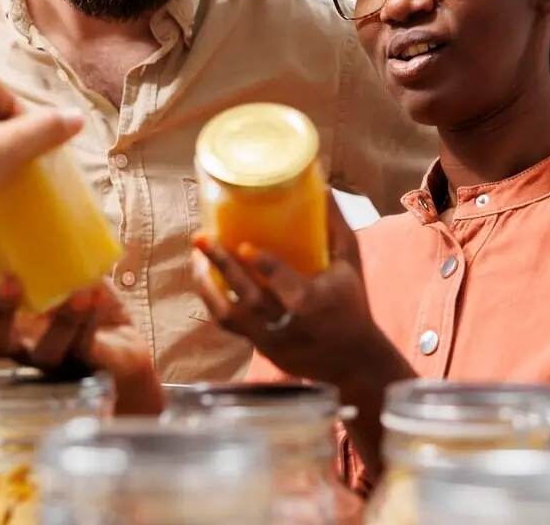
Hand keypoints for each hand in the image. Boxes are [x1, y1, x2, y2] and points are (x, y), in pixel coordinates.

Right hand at [0, 244, 162, 416]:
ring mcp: (49, 361)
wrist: (120, 344)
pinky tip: (98, 296)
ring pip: (44, 352)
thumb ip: (45, 243)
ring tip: (80, 292)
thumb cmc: (80, 299)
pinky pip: (84, 349)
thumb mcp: (63, 267)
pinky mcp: (84, 367)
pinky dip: (90, 323)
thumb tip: (32, 191)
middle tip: (11, 279)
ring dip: (62, 320)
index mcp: (5, 314)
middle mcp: (18, 342)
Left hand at [190, 193, 397, 388]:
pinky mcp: (261, 349)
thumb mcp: (350, 264)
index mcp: (313, 302)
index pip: (286, 284)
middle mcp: (289, 324)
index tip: (244, 246)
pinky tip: (205, 279)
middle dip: (222, 266)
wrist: (353, 360)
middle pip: (249, 297)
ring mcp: (272, 340)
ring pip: (231, 316)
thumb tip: (322, 188)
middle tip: (202, 238)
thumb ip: (335, 227)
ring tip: (197, 258)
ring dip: (208, 286)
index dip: (264, 266)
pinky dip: (214, 302)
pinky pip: (230, 326)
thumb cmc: (351, 303)